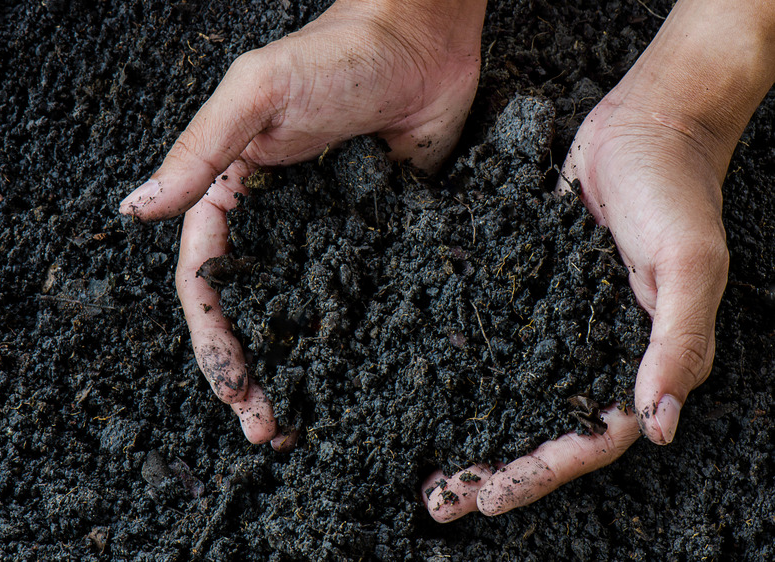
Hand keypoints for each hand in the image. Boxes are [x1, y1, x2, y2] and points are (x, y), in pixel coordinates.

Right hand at [119, 0, 486, 444]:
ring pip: (305, 315)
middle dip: (253, 374)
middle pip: (255, 312)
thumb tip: (134, 209)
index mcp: (234, 195)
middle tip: (267, 432)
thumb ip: (200, 153)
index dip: (215, 342)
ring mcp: (329, 234)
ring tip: (307, 424)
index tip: (234, 392)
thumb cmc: (337, 54)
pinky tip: (362, 377)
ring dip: (301, 370)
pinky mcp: (377, 236)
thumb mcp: (258, 93)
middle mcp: (278, 223)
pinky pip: (361, 295)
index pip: (209, 283)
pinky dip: (355, 340)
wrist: (424, 41)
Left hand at [425, 0, 774, 520]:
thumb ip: (679, 340)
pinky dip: (468, 371)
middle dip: (496, 469)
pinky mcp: (532, 291)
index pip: (592, 439)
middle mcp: (598, 353)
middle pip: (544, 429)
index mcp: (642, 361)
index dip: (543, 471)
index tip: (489, 496)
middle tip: (439, 501)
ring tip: (426, 464)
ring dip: (475, 431)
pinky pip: (499, 342)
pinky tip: (429, 386)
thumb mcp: (690, 263)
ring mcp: (562, 324)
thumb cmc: (675, 190)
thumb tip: (659, 424)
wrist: (643, 123)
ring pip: (515, 394)